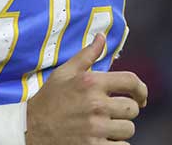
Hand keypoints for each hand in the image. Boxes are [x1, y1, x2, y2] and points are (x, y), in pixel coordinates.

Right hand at [25, 33, 145, 144]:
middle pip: (132, 109)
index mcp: (91, 82)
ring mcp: (96, 128)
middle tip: (112, 114)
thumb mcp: (64, 73)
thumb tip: (102, 36)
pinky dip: (116, 144)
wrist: (30, 129)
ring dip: (120, 129)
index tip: (141, 98)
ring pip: (128, 129)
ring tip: (105, 127)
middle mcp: (96, 104)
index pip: (131, 81)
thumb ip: (87, 55)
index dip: (141, 90)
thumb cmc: (48, 99)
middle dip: (125, 111)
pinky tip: (103, 140)